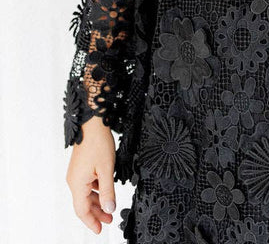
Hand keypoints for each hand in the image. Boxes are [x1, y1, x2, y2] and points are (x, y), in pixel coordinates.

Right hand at [66, 118, 116, 233]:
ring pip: (86, 194)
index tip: (99, 230)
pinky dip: (96, 191)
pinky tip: (105, 191)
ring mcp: (76, 173)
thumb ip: (108, 191)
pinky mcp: (80, 167)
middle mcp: (74, 180)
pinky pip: (87, 184)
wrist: (92, 123)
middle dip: (96, 213)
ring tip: (110, 207)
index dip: (91, 222)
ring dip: (97, 202)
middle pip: (84, 204)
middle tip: (109, 220)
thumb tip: (109, 208)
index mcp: (77, 183)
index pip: (82, 210)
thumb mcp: (107, 169)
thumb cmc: (97, 142)